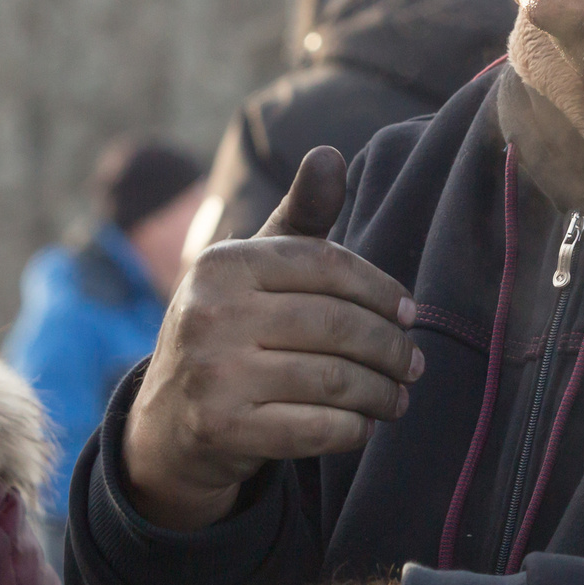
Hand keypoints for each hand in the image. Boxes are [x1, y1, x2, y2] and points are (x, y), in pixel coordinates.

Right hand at [122, 148, 422, 529]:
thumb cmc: (230, 332)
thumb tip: (329, 154)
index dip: (381, 290)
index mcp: (222, 264)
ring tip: (399, 395)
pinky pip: (318, 429)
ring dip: (382, 392)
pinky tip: (365, 424)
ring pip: (335, 380)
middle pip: (337, 325)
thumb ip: (299, 218)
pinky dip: (355, 429)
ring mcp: (214, 375)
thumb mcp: (254, 271)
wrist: (168, 424)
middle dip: (391, 348)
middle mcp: (210, 314)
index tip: (411, 314)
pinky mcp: (224, 429)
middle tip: (415, 364)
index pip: (326, 265)